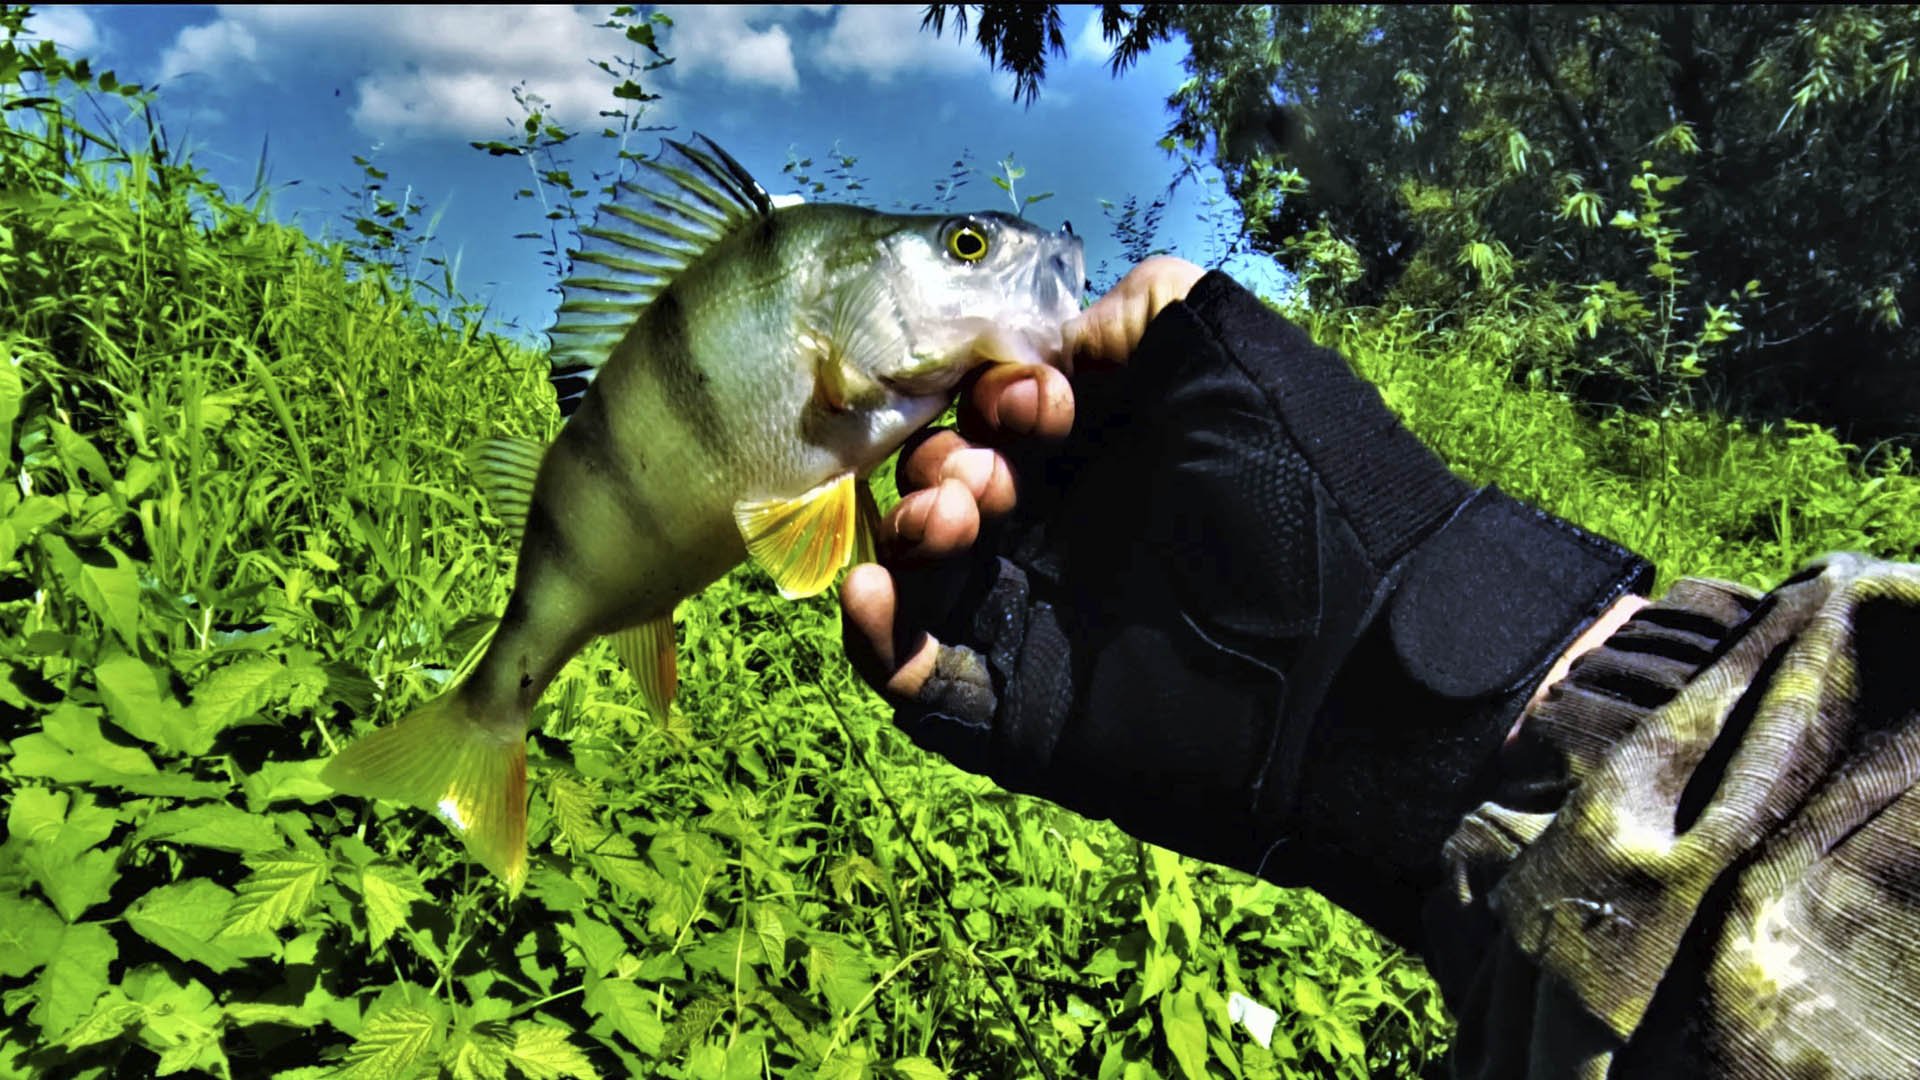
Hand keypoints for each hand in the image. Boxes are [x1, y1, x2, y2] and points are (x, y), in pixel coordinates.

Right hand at [841, 256, 1650, 919]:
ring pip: (921, 575)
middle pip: (948, 488)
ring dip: (907, 534)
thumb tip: (1065, 339)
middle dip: (943, 464)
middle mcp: (1068, 533)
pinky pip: (922, 679)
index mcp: (1113, 453)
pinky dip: (878, 641)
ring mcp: (1041, 623)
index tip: (1039, 401)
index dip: (997, 392)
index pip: (1003, 412)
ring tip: (947, 522)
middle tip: (983, 479)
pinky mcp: (1024, 711)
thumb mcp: (1239, 355)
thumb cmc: (1315, 491)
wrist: (1379, 662)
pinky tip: (878, 596)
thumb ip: (1147, 314)